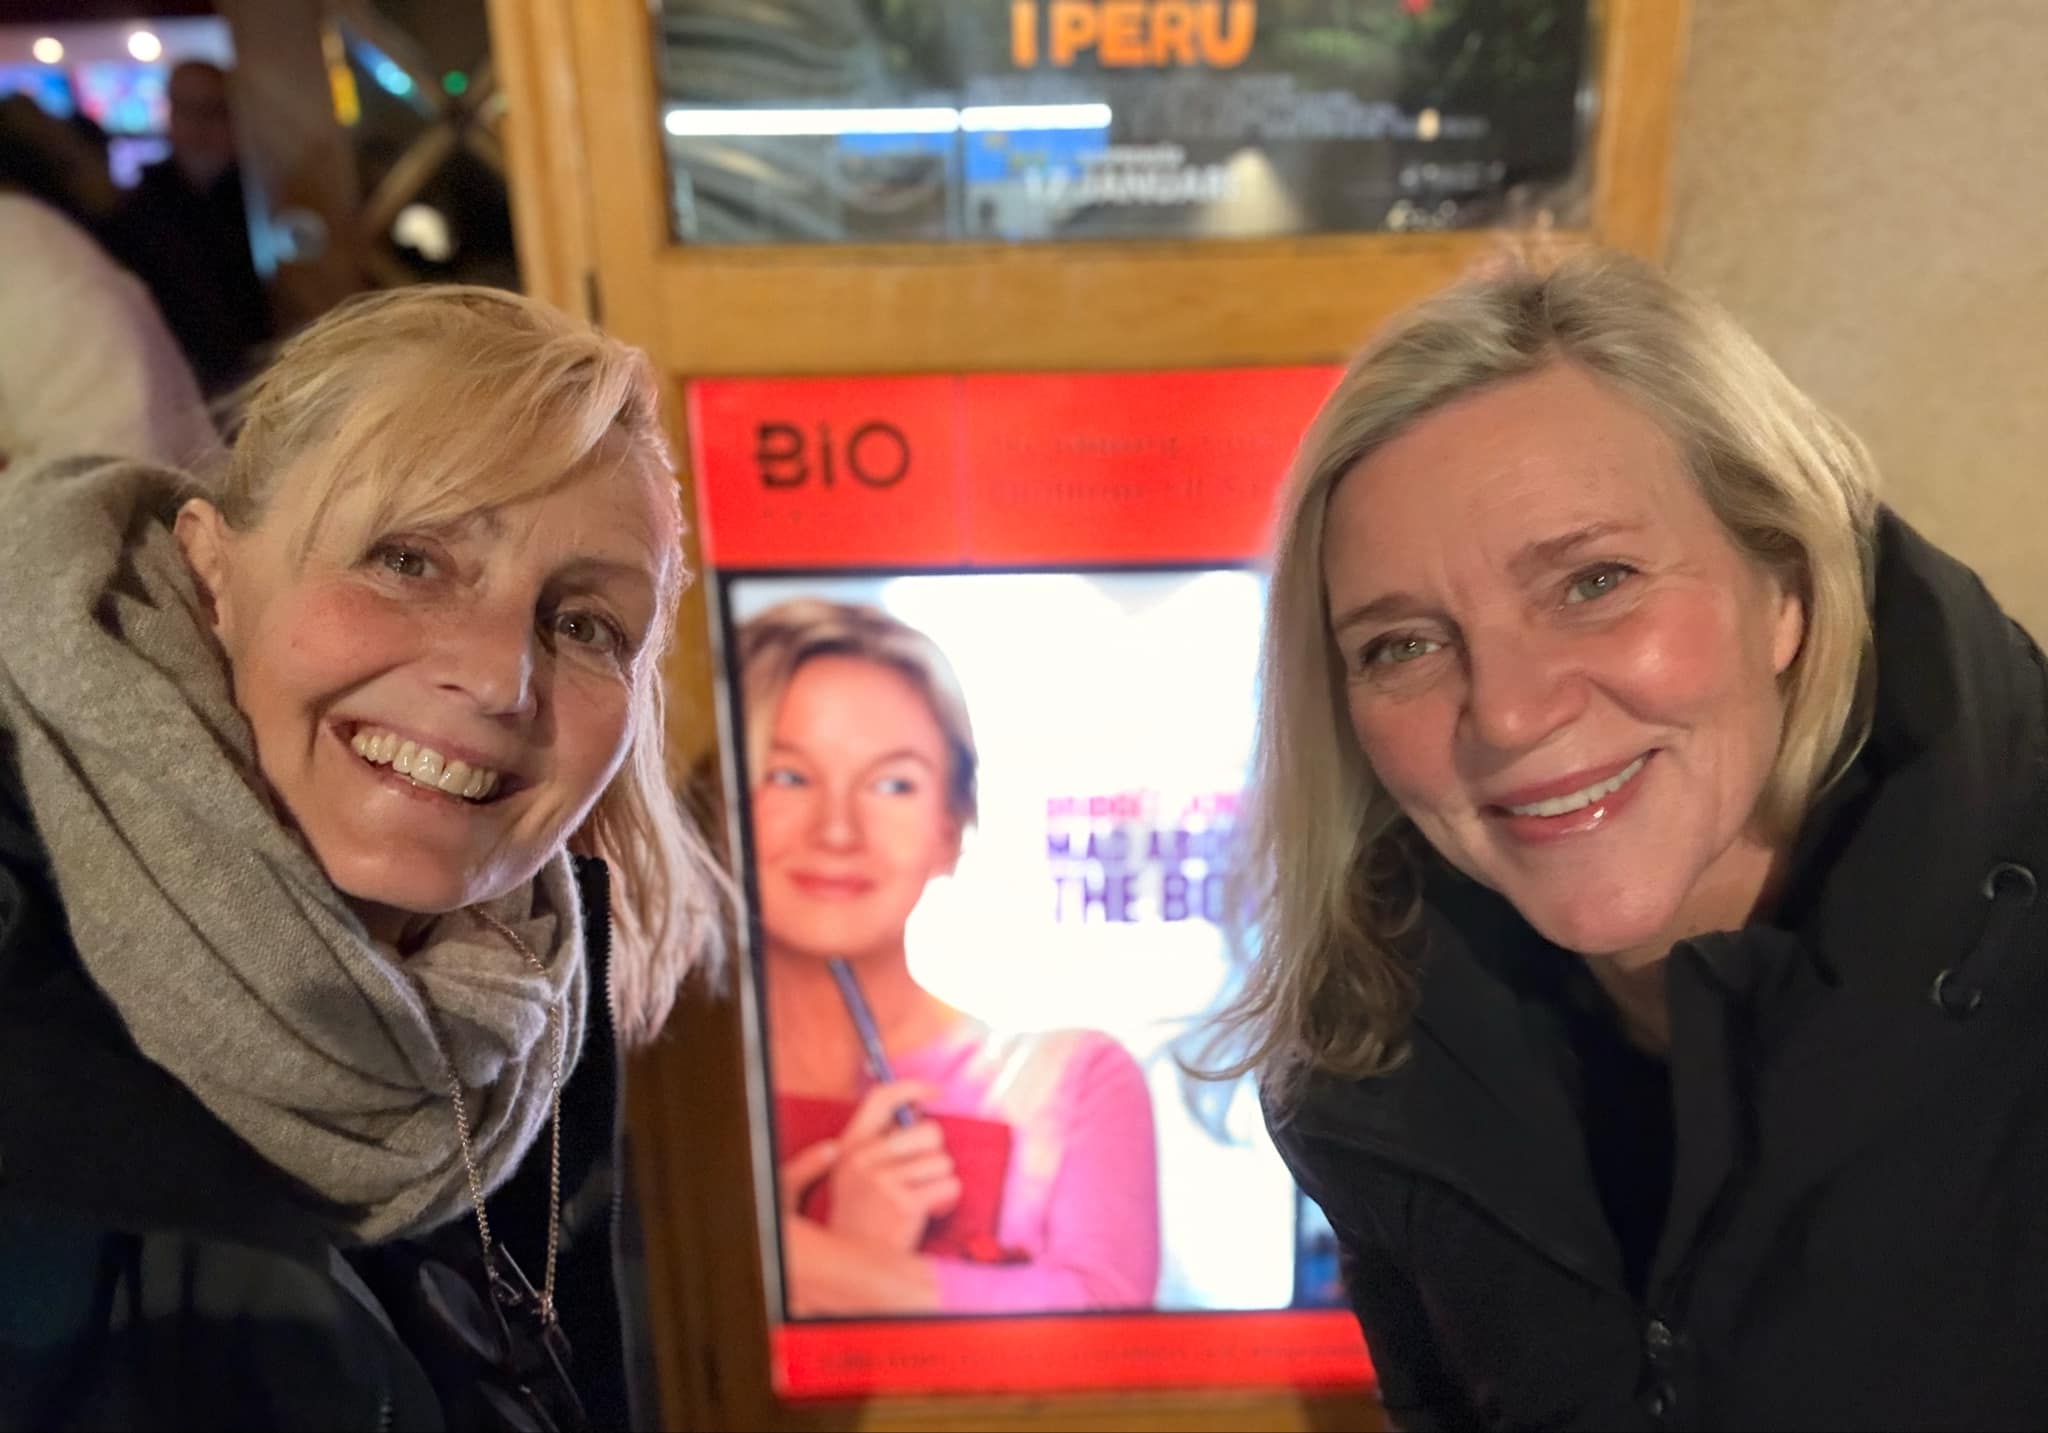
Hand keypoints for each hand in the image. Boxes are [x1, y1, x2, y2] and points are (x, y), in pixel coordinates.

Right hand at [823, 1080, 960, 1252]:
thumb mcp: (859, 1173)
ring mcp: (882, 1181)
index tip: (935, 1092)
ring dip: (940, 1182)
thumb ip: (883, 1142)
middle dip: (936, 1153)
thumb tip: (921, 1111)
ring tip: (921, 1199)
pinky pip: (950, 1186)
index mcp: (851, 1146)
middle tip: (922, 1176)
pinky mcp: (904, 1204)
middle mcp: (863, 1159)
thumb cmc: (866, 1216)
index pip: (881, 1098)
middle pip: (929, 1131)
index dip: (912, 1088)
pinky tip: (929, 1212)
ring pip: (943, 1161)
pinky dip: (947, 1201)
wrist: (858, 1263)